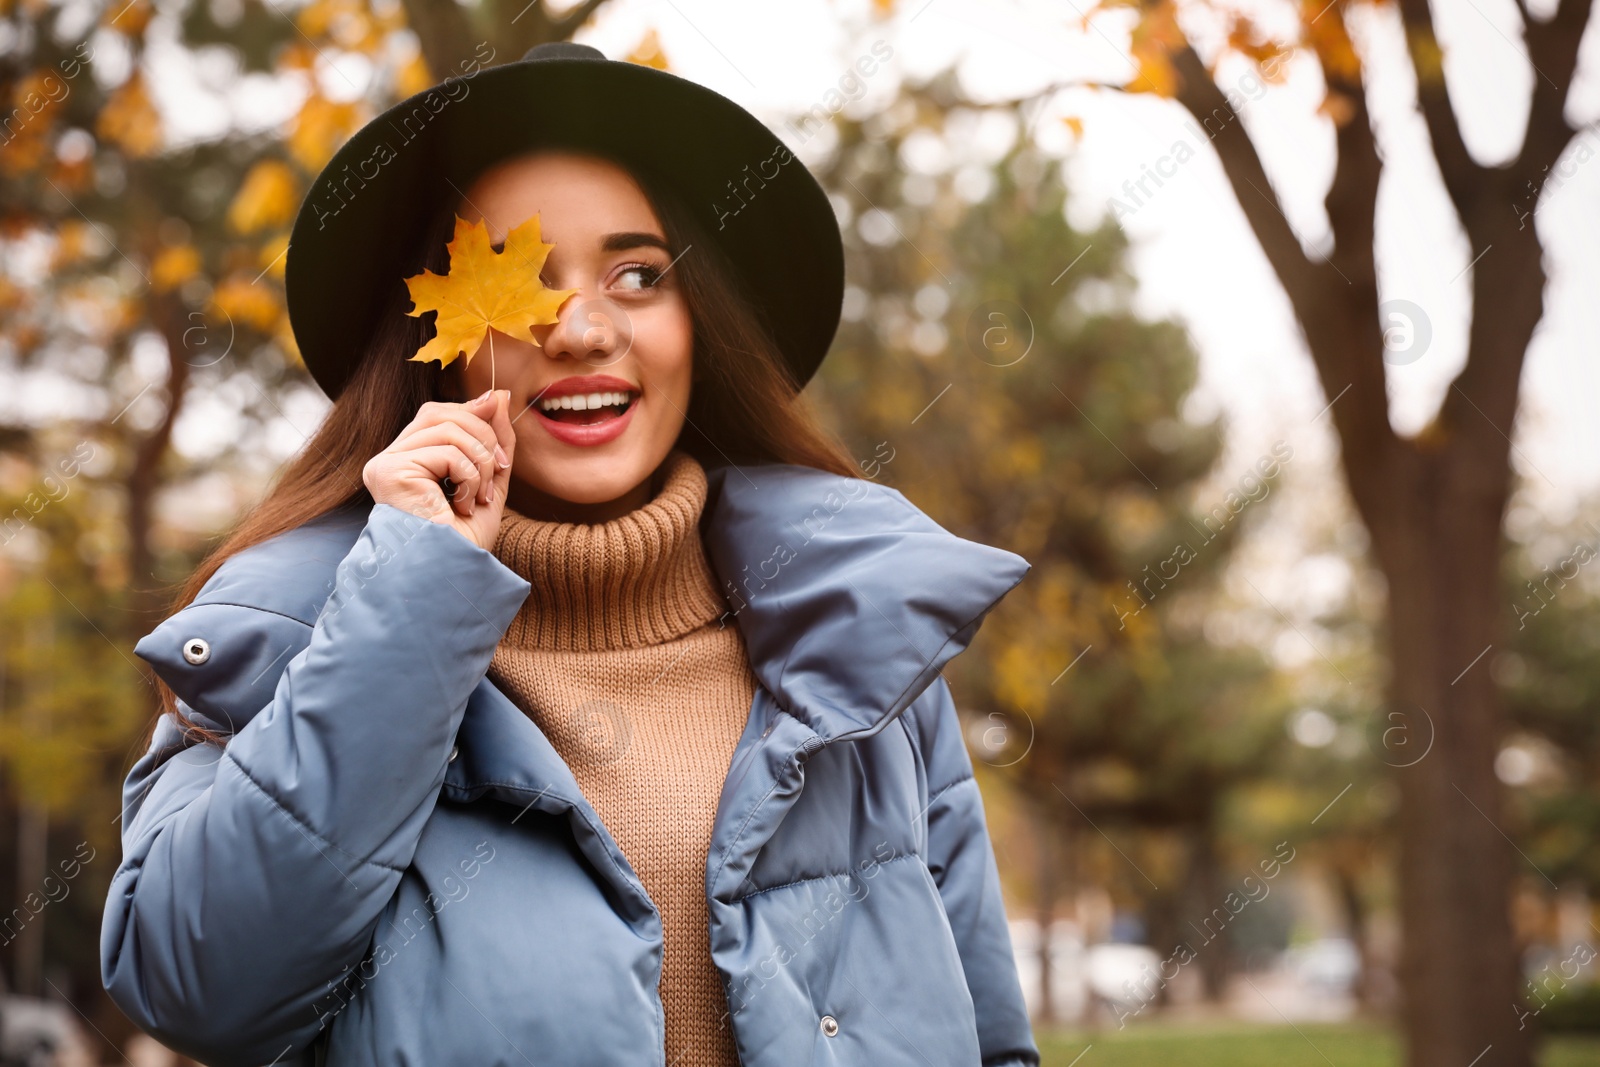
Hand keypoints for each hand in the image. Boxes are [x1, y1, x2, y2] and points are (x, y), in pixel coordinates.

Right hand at [363, 390, 514, 550]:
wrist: (453, 573)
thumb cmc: (464, 538)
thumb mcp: (488, 479)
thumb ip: (492, 438)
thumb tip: (498, 394)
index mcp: (407, 459)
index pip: (440, 414)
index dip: (474, 417)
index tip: (502, 446)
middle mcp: (389, 458)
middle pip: (443, 413)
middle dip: (484, 438)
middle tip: (499, 472)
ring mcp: (385, 463)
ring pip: (449, 429)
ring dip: (481, 463)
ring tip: (480, 496)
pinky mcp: (390, 471)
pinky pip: (447, 452)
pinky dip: (469, 477)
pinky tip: (463, 504)